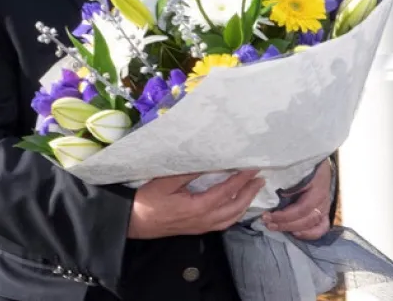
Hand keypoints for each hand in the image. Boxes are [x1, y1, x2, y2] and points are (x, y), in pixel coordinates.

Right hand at [127, 170, 264, 239]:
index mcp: (197, 207)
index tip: (253, 168)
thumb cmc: (147, 200)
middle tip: (260, 179)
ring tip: (252, 191)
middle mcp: (203, 220)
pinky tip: (236, 206)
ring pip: (230, 219)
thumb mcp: (167, 181)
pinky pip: (222, 224)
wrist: (132, 222)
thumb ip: (191, 173)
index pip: (227, 191)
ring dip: (244, 204)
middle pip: (234, 208)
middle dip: (249, 193)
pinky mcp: (196, 230)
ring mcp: (200, 227)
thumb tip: (212, 162)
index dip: (242, 179)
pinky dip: (234, 214)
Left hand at [262, 159, 332, 240]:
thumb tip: (277, 195)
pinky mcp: (324, 211)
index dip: (283, 216)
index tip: (266, 215)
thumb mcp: (296, 169)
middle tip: (267, 222)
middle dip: (284, 224)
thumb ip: (288, 182)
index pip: (301, 209)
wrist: (318, 160)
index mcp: (317, 189)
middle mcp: (323, 200)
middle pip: (306, 220)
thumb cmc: (305, 164)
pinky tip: (295, 233)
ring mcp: (325, 207)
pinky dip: (309, 234)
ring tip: (275, 227)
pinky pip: (322, 228)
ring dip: (292, 229)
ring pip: (313, 226)